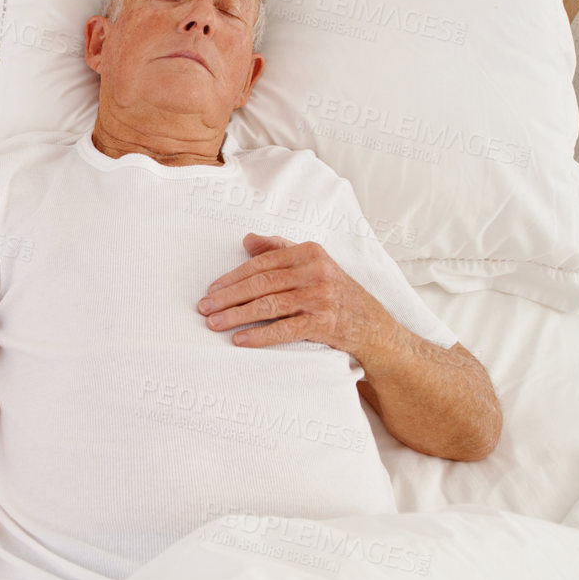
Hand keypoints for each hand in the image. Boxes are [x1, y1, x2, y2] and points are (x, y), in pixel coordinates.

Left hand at [198, 233, 394, 358]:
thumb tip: (247, 240)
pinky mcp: (324, 323)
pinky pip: (284, 329)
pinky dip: (260, 335)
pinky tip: (240, 339)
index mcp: (310, 252)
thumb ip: (281, 250)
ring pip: (268, 305)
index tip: (211, 289)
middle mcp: (316, 271)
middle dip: (228, 296)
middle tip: (204, 308)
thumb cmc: (336, 294)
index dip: (232, 277)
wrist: (374, 327)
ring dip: (236, 315)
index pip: (262, 264)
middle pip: (261, 284)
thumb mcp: (313, 265)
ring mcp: (321, 297)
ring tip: (214, 323)